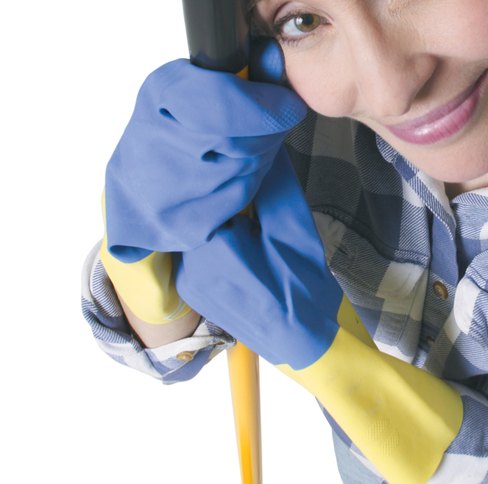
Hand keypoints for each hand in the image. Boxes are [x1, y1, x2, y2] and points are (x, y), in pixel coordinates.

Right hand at [104, 49, 305, 263]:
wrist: (134, 195)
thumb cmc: (171, 130)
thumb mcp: (191, 88)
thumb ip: (239, 74)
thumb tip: (275, 57)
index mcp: (159, 95)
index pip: (226, 104)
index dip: (269, 106)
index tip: (290, 105)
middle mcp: (156, 141)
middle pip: (243, 139)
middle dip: (270, 132)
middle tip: (274, 125)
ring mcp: (169, 189)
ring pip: (247, 169)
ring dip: (261, 158)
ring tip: (250, 148)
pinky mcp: (186, 223)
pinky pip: (241, 199)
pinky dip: (249, 186)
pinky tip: (237, 176)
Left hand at [175, 150, 339, 367]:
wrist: (303, 341)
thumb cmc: (303, 287)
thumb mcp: (294, 228)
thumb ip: (275, 184)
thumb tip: (264, 145)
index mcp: (213, 247)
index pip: (206, 189)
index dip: (225, 173)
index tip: (241, 161)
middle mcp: (187, 264)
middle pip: (196, 209)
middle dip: (219, 195)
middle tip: (246, 189)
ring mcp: (185, 279)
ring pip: (193, 229)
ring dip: (214, 217)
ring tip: (244, 217)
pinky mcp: (190, 289)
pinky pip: (194, 251)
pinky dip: (211, 239)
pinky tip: (237, 243)